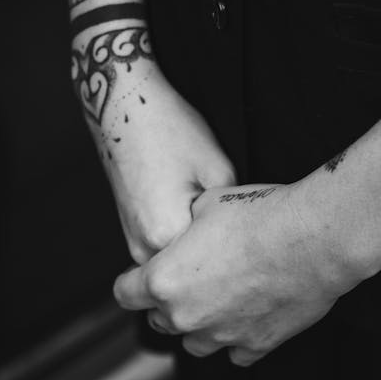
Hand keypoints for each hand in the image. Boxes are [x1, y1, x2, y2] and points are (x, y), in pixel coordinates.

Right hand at [105, 72, 235, 263]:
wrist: (125, 108)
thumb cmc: (173, 131)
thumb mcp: (219, 170)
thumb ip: (232, 216)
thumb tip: (243, 241)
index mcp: (166, 236)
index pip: (216, 268)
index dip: (240, 257)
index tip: (256, 247)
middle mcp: (143, 248)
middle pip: (195, 271)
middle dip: (219, 259)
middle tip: (242, 235)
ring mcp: (133, 242)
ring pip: (179, 263)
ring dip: (200, 251)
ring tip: (219, 221)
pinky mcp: (131, 231)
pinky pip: (166, 249)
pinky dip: (184, 239)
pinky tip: (197, 213)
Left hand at [113, 181, 367, 365]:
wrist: (313, 239)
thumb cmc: (259, 216)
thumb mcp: (207, 203)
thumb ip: (184, 224)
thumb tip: (184, 225)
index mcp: (165, 280)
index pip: (124, 293)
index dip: (132, 281)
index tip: (142, 275)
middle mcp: (186, 315)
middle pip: (159, 320)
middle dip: (168, 301)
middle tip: (192, 277)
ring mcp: (221, 336)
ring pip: (194, 343)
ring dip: (200, 324)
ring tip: (220, 299)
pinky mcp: (256, 345)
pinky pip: (236, 353)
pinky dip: (237, 338)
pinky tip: (249, 314)